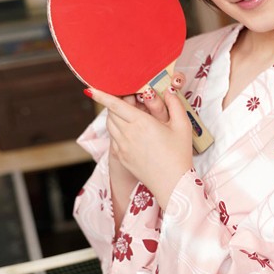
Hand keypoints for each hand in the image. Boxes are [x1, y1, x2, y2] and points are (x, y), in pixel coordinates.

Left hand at [87, 83, 192, 208]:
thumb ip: (174, 104)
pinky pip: (113, 139)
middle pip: (111, 113)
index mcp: (141, 123)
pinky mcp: (121, 157)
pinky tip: (130, 132)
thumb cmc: (179, 154)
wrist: (172, 183)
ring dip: (115, 117)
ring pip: (110, 126)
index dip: (102, 95)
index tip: (90, 89)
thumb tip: (168, 90)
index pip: (115, 105)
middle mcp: (127, 134)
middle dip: (115, 104)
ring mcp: (122, 147)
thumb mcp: (183, 126)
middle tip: (127, 100)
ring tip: (128, 115)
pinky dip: (117, 131)